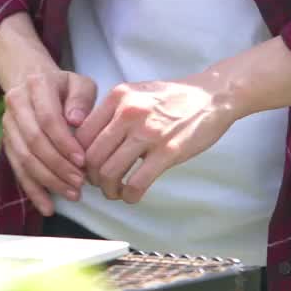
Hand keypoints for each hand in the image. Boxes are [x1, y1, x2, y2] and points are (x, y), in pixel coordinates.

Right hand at [0, 70, 96, 215]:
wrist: (33, 82)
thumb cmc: (64, 87)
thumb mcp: (79, 83)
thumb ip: (81, 98)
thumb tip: (75, 119)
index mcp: (36, 85)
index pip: (47, 118)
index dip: (64, 142)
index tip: (82, 160)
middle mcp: (16, 103)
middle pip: (34, 141)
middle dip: (58, 166)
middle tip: (80, 182)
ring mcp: (8, 124)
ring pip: (24, 158)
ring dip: (48, 180)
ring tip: (73, 194)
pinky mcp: (7, 143)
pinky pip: (17, 170)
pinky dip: (32, 190)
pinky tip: (48, 207)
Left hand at [75, 76, 238, 204]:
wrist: (211, 97)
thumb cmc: (171, 98)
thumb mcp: (135, 94)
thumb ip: (112, 113)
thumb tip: (86, 142)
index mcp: (117, 97)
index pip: (82, 134)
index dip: (78, 157)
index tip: (85, 167)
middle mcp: (128, 112)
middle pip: (92, 156)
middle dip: (91, 177)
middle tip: (98, 184)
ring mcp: (148, 132)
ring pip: (110, 172)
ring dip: (108, 190)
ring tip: (114, 192)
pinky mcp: (168, 151)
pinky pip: (137, 183)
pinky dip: (129, 196)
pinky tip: (132, 196)